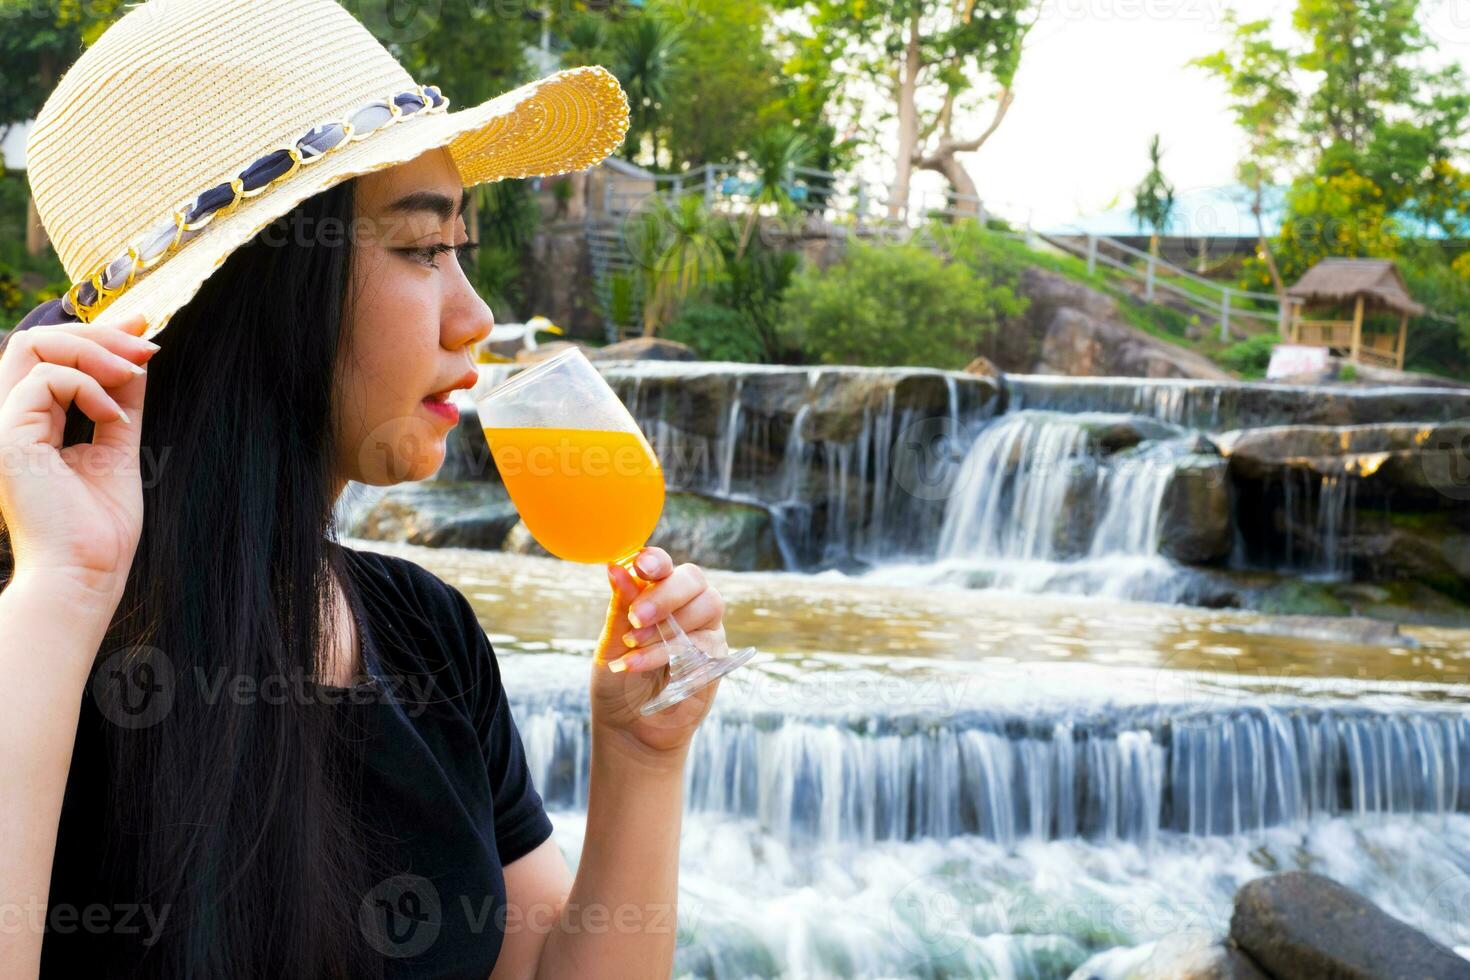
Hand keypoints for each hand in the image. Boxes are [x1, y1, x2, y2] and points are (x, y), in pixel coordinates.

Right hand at [0, 313, 155, 597]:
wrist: (86, 575)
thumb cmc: (99, 530)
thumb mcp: (118, 448)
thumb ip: (121, 403)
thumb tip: (136, 360)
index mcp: (30, 425)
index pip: (50, 358)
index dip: (96, 334)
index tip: (144, 327)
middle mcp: (8, 420)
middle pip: (36, 341)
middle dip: (99, 334)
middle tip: (147, 348)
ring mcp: (2, 427)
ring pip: (32, 347)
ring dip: (94, 351)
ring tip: (135, 374)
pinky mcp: (7, 437)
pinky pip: (44, 380)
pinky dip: (88, 387)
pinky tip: (113, 416)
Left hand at [590, 547, 726, 758]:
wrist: (628, 728)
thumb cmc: (618, 681)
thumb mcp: (610, 643)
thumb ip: (620, 607)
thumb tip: (616, 567)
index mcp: (659, 594)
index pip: (665, 565)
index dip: (656, 561)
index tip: (640, 567)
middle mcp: (687, 606)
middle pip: (693, 580)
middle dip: (665, 594)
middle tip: (637, 616)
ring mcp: (706, 630)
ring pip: (707, 605)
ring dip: (668, 624)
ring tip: (633, 645)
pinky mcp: (716, 658)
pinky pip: (704, 643)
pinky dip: (668, 652)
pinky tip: (639, 664)